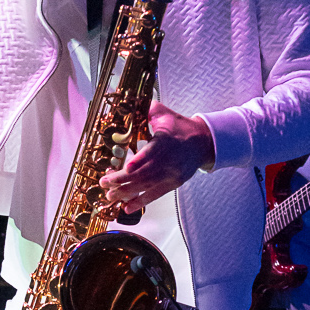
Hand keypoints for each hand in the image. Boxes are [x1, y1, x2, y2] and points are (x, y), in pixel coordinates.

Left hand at [98, 107, 214, 216]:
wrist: (204, 141)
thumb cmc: (180, 127)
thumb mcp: (164, 114)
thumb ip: (146, 110)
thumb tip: (127, 102)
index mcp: (166, 141)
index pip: (152, 152)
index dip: (139, 161)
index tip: (126, 167)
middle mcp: (169, 160)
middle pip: (145, 173)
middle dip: (122, 179)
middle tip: (105, 182)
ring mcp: (172, 174)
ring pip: (147, 185)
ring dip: (127, 192)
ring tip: (110, 195)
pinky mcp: (174, 183)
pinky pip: (155, 195)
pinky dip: (140, 201)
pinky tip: (127, 207)